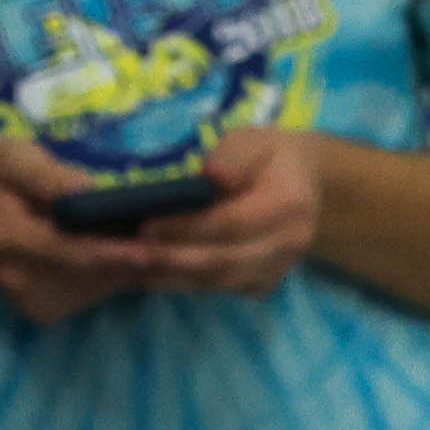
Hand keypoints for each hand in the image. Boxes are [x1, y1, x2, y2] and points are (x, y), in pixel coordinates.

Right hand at [0, 139, 143, 326]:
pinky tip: (123, 256)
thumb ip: (45, 174)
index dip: (109, 251)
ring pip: (93, 289)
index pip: (65, 249)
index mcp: (4, 236)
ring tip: (151, 245)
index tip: (149, 249)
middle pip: (86, 276)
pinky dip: (112, 278)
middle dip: (128, 262)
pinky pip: (89, 297)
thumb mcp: (13, 158)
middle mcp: (15, 278)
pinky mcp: (42, 311)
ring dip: (126, 271)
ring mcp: (28, 301)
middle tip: (167, 243)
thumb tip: (86, 189)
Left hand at [105, 118, 322, 298]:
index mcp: (287, 207)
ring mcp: (274, 272)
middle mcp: (286, 247)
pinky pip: (215, 290)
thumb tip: (211, 174)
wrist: (308, 188)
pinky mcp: (260, 286)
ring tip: (123, 268)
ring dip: (166, 278)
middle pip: (220, 262)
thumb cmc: (271, 158)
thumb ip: (234, 154)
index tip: (145, 227)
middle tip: (122, 255)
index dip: (186, 228)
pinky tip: (143, 275)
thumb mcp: (255, 140)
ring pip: (214, 282)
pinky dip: (177, 284)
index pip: (230, 224)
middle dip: (168, 260)